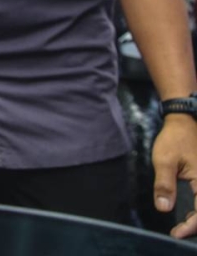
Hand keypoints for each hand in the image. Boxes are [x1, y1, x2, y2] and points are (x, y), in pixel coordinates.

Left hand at [153, 114, 196, 237]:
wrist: (183, 123)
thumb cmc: (173, 140)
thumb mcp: (164, 161)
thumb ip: (164, 184)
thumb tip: (164, 207)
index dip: (191, 226)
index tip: (177, 233)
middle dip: (194, 225)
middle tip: (178, 232)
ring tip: (181, 226)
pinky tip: (187, 214)